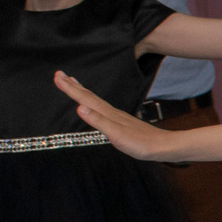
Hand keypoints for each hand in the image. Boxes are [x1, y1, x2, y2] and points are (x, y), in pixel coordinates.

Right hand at [55, 70, 177, 159]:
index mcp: (108, 114)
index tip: (57, 76)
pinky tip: (95, 106)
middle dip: (73, 86)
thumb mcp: (116, 135)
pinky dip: (94, 102)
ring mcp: (117, 116)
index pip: (85, 99)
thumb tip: (79, 108)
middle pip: (89, 96)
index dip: (70, 88)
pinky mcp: (122, 122)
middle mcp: (112, 112)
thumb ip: (99, 121)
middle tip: (59, 74)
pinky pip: (102, 108)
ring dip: (83, 92)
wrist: (163, 146)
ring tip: (74, 83)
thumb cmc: (141, 144)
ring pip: (96, 101)